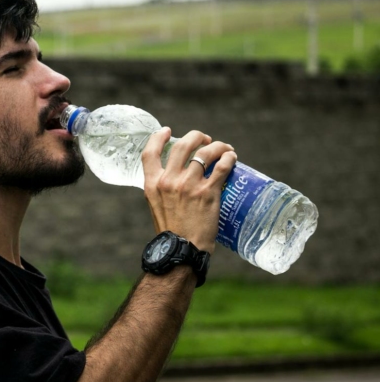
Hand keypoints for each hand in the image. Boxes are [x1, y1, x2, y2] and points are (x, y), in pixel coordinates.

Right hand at [141, 128, 236, 253]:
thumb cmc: (171, 232)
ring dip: (217, 146)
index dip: (158, 137)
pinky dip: (228, 158)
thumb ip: (162, 189)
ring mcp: (189, 185)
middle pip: (182, 145)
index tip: (167, 131)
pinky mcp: (208, 192)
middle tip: (205, 139)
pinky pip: (222, 166)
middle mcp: (169, 181)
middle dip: (196, 137)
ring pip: (205, 152)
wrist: (181, 251)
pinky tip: (232, 157)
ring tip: (224, 148)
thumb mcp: (156, 206)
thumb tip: (175, 177)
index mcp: (152, 184)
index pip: (149, 152)